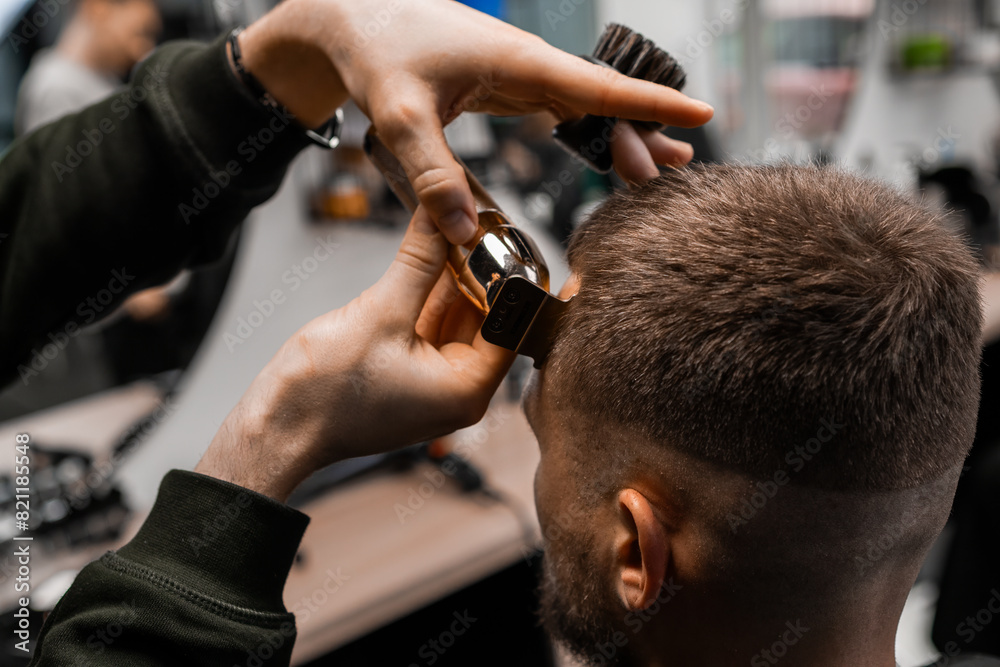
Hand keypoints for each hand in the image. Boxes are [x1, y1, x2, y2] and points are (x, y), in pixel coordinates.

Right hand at [195, 209, 513, 501]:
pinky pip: (430, 328)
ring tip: (452, 231)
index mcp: (467, 389)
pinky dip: (430, 297)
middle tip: (476, 225)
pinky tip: (430, 258)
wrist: (276, 428)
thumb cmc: (323, 396)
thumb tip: (441, 219)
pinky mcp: (409, 374)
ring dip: (453, 280)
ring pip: (456, 320)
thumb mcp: (380, 312)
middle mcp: (458, 391)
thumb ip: (419, 262)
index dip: (507, 278)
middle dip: (479, 273)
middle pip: (485, 319)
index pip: (509, 324)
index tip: (502, 238)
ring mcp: (433, 384)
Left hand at [237, 0, 713, 242]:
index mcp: (516, 62)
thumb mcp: (400, 119)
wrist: (351, 20)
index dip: (649, 105)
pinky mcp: (506, 85)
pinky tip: (606, 154)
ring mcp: (519, 73)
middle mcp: (527, 63)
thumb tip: (466, 235)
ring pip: (586, 105)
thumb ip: (433, 176)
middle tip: (667, 177)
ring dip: (619, 135)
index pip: (597, 86)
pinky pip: (562, 108)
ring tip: (656, 169)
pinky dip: (588, 132)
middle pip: (600, 101)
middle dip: (638, 136)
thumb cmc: (376, 52)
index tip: (700, 115)